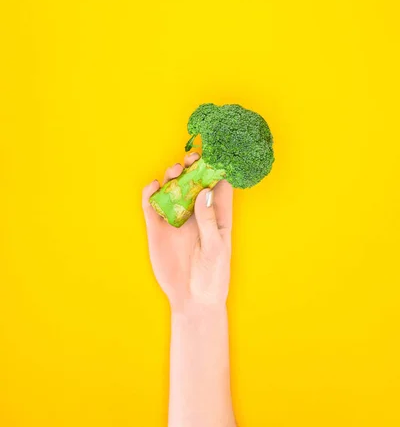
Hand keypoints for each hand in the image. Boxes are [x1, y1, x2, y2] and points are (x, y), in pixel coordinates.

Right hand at [142, 153, 232, 312]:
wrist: (192, 300)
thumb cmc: (213, 275)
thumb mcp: (215, 248)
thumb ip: (208, 221)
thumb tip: (204, 192)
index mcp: (216, 215)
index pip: (218, 186)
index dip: (216, 170)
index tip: (213, 156)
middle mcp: (195, 213)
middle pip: (192, 182)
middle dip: (192, 167)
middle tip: (190, 159)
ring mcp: (175, 219)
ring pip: (172, 190)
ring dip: (172, 176)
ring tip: (174, 170)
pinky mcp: (157, 228)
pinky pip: (152, 206)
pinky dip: (150, 194)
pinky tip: (153, 187)